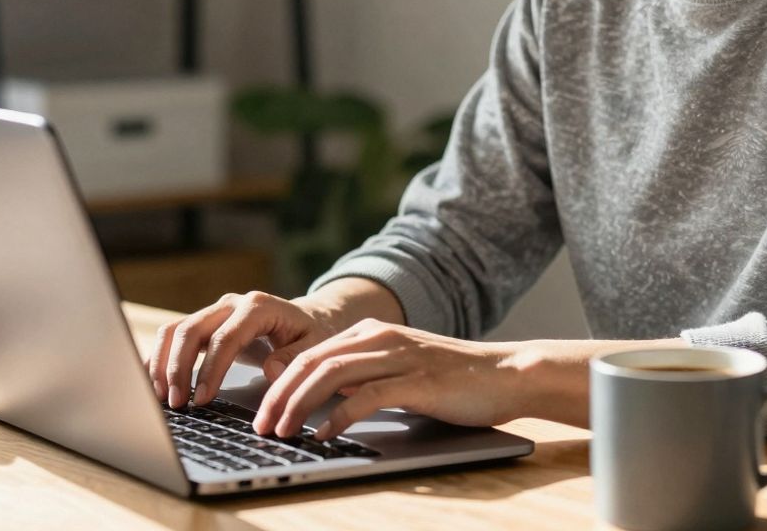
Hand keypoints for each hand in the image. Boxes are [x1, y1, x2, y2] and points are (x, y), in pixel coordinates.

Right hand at [147, 291, 341, 408]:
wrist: (305, 319)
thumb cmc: (310, 334)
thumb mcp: (315, 346)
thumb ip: (295, 358)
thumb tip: (272, 371)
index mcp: (257, 307)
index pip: (225, 338)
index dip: (210, 369)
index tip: (202, 399)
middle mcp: (230, 304)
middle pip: (191, 329)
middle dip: (178, 368)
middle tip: (176, 403)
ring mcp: (214, 312)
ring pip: (175, 329)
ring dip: (163, 363)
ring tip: (161, 397)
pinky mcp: (204, 323)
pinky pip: (173, 335)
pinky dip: (159, 356)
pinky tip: (152, 380)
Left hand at [253, 319, 526, 440]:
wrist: (506, 374)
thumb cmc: (453, 380)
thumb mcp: (399, 370)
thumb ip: (364, 378)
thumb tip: (324, 398)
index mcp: (372, 333)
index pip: (310, 354)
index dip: (280, 383)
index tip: (261, 411)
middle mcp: (379, 338)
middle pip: (312, 362)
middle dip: (279, 395)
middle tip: (261, 426)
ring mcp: (398, 357)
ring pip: (331, 375)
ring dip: (299, 405)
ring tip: (283, 431)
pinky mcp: (417, 380)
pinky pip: (367, 396)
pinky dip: (339, 416)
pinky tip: (324, 433)